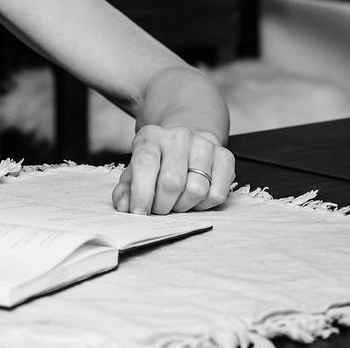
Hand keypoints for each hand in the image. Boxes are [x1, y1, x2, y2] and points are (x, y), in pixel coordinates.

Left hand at [111, 125, 233, 214]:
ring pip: (197, 190)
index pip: (146, 163)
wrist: (184, 143)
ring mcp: (204, 145)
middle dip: (162, 205)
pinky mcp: (225, 156)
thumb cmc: (156, 163)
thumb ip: (126, 190)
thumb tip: (124, 205)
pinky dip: (203, 206)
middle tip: (159, 209)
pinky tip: (194, 199)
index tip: (139, 212)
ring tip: (176, 203)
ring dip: (183, 206)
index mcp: (151, 136)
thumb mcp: (135, 172)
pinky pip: (217, 194)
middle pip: (172, 182)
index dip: (141, 193)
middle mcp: (179, 136)